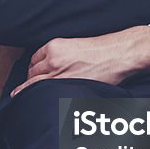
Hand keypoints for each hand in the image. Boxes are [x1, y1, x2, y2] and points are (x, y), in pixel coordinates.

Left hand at [11, 26, 149, 96]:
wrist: (118, 54)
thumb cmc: (103, 50)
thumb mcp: (74, 46)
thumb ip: (58, 55)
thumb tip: (49, 68)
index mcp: (53, 46)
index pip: (33, 60)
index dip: (34, 69)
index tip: (36, 75)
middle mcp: (52, 60)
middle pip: (31, 74)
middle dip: (32, 82)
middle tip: (33, 89)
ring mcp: (58, 74)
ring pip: (35, 86)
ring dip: (35, 91)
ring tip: (37, 98)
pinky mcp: (66, 85)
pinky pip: (45, 94)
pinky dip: (43, 98)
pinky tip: (43, 102)